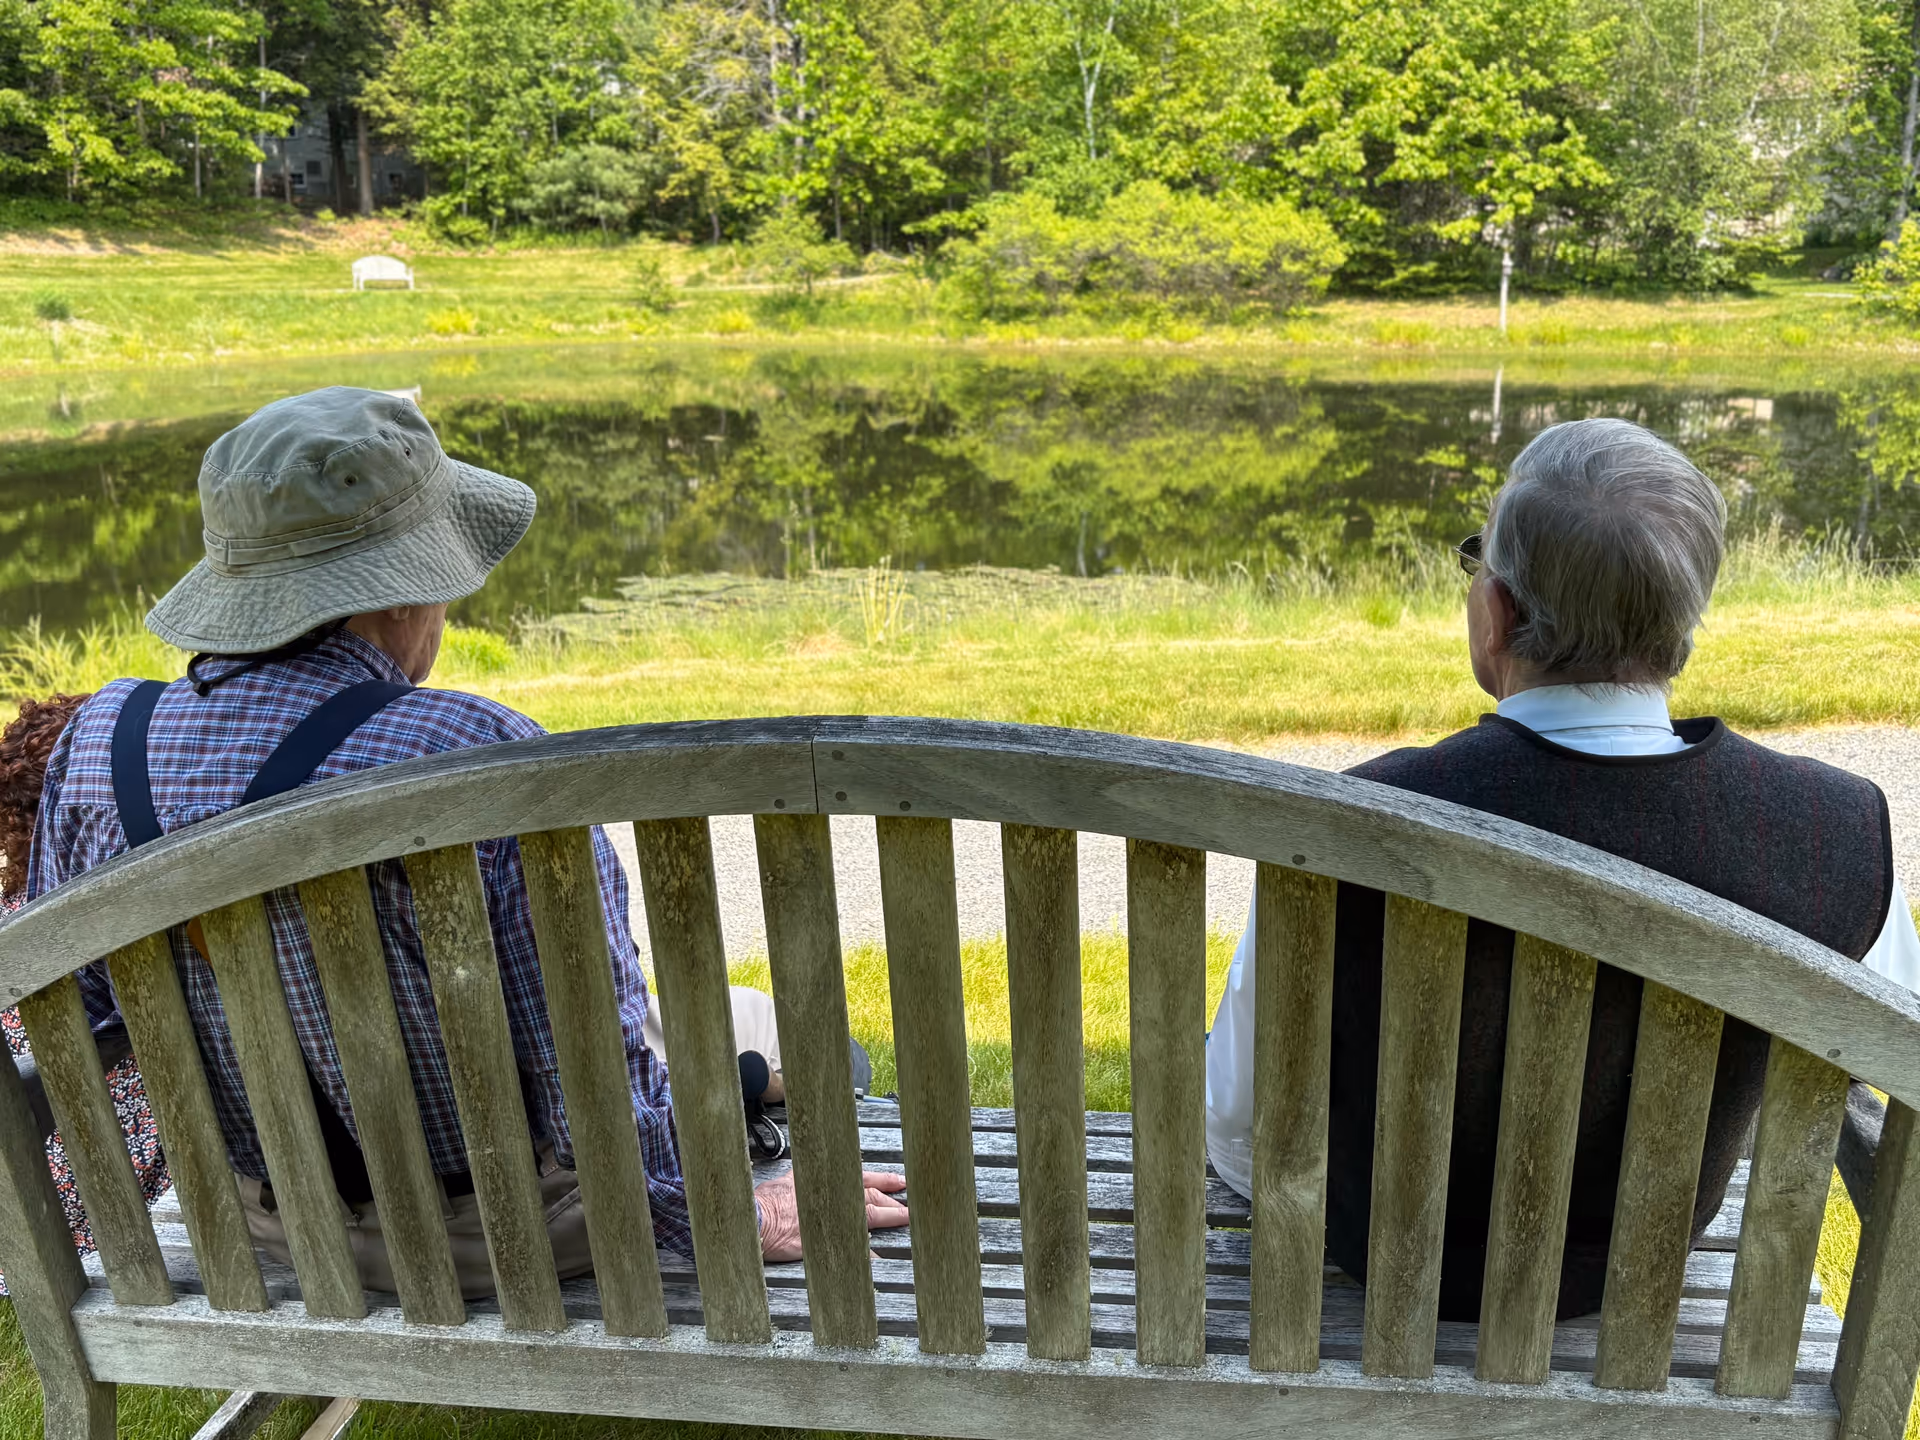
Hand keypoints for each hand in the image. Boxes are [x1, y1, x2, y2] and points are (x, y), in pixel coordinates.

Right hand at [755, 1169, 909, 1262]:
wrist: (759, 1220)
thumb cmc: (770, 1201)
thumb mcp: (792, 1179)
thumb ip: (810, 1178)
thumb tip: (817, 1175)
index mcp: (830, 1181)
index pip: (865, 1179)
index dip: (885, 1181)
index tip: (901, 1182)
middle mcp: (837, 1199)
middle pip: (874, 1200)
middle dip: (893, 1204)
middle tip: (911, 1207)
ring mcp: (836, 1221)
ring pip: (870, 1220)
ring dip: (889, 1221)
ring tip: (906, 1223)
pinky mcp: (831, 1242)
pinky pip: (857, 1250)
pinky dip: (869, 1255)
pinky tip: (881, 1259)